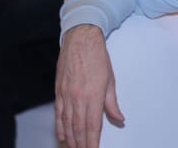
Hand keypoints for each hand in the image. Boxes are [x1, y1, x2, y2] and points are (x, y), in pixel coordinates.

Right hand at [55, 24, 123, 147]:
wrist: (81, 40)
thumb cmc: (97, 57)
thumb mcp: (110, 80)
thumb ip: (112, 103)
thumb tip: (119, 118)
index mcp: (93, 96)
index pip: (92, 126)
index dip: (92, 142)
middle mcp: (78, 98)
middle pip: (78, 128)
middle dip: (81, 144)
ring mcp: (66, 95)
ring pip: (67, 123)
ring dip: (70, 139)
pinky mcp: (58, 91)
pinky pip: (58, 114)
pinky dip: (59, 127)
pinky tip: (62, 135)